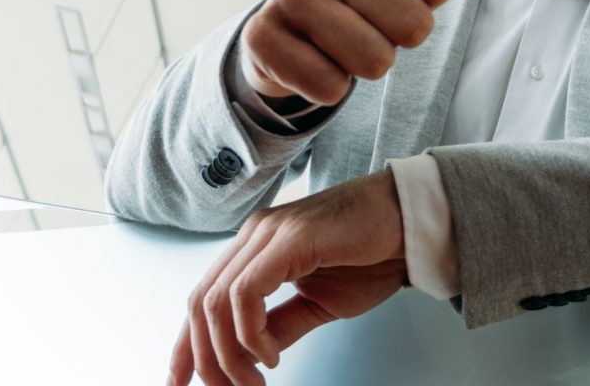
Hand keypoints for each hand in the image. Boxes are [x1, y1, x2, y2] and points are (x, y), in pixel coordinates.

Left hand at [167, 170, 405, 385]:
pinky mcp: (289, 237)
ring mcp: (268, 232)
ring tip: (255, 380)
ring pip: (216, 300)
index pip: (203, 297)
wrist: (408, 219)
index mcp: (256, 247)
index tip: (181, 385)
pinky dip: (250, 332)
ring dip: (229, 354)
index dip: (185, 346)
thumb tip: (251, 354)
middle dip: (207, 360)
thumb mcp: (318, 301)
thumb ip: (282, 323)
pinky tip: (271, 353)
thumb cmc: (371, 253)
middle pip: (200, 302)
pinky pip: (246, 291)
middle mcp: (254, 234)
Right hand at [241, 0, 458, 103]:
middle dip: (399, 39)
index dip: (428, 2)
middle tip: (373, 22)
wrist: (293, 22)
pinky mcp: (261, 36)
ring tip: (345, 41)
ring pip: (372, 61)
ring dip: (366, 64)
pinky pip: (329, 86)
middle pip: (414, 27)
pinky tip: (315, 59)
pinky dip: (330, 85)